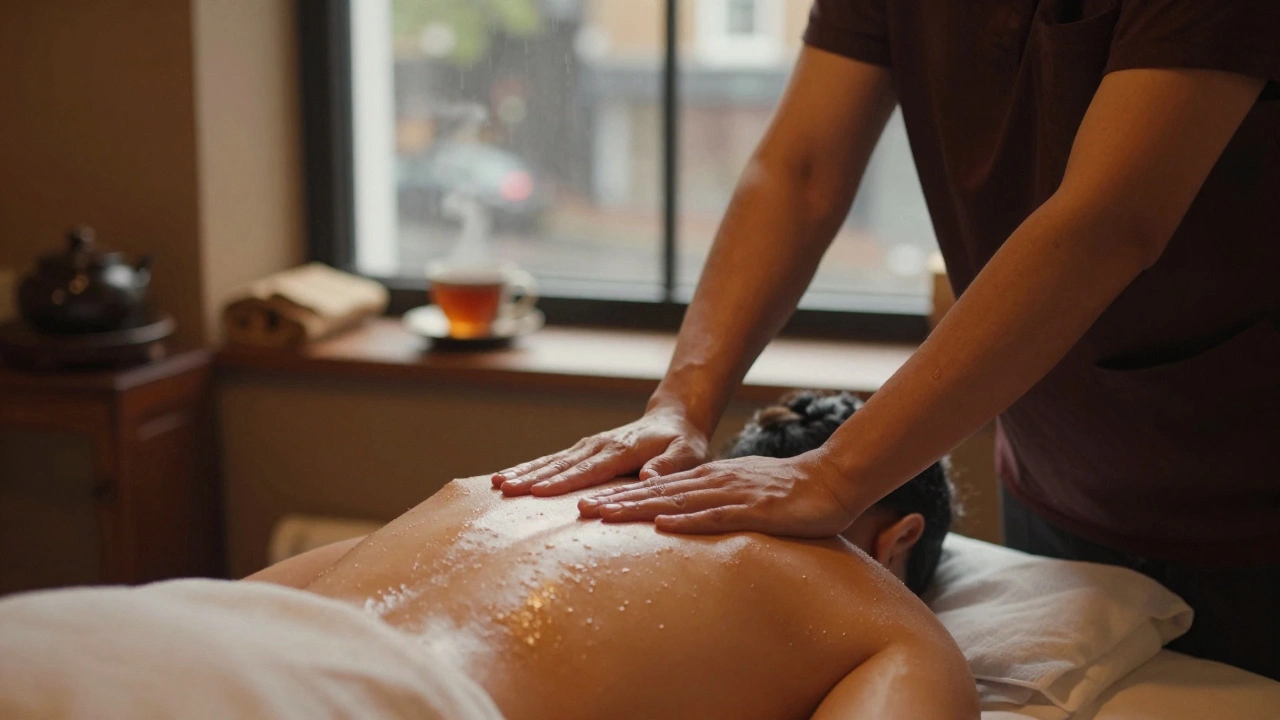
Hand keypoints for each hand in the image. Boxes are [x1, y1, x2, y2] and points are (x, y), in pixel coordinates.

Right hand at [491, 409, 708, 495]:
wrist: (672, 421)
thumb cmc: (682, 443)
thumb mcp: (688, 454)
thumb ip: (669, 466)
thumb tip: (648, 477)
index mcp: (621, 450)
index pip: (590, 469)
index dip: (565, 482)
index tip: (540, 493)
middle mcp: (599, 446)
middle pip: (562, 464)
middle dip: (533, 477)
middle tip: (505, 489)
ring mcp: (588, 446)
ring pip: (552, 461)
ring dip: (524, 471)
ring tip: (497, 483)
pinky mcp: (582, 450)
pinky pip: (553, 460)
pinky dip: (530, 468)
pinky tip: (508, 477)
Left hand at [577, 449, 858, 536]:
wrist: (833, 479)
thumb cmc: (790, 493)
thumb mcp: (744, 495)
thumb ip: (715, 505)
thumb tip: (687, 519)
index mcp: (710, 478)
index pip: (659, 488)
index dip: (624, 496)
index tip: (589, 505)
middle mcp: (715, 482)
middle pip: (658, 492)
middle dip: (618, 501)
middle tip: (580, 510)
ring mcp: (734, 494)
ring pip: (678, 501)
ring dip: (640, 508)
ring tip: (607, 515)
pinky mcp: (755, 510)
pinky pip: (716, 516)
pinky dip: (688, 520)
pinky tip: (663, 524)